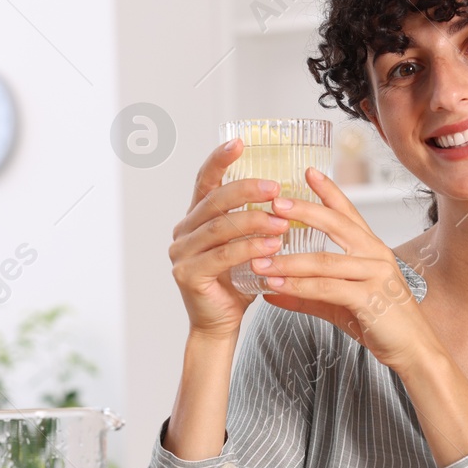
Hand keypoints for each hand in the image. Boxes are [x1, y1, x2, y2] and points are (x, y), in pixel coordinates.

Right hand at [168, 139, 289, 339]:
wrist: (219, 325)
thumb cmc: (236, 284)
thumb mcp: (246, 245)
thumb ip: (253, 220)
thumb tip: (285, 191)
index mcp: (196, 219)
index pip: (205, 182)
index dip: (220, 160)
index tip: (239, 142)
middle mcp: (184, 231)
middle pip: (215, 201)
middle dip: (247, 191)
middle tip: (276, 188)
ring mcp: (182, 253)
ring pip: (220, 227)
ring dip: (254, 221)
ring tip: (283, 220)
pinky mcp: (188, 275)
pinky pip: (224, 255)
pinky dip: (250, 248)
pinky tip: (273, 245)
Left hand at [254, 167, 438, 374]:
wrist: (414, 351)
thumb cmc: (382, 324)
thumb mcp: (339, 305)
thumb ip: (306, 295)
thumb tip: (270, 291)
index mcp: (372, 250)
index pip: (348, 213)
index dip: (329, 191)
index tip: (308, 172)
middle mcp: (376, 255)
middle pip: (336, 224)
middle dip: (303, 210)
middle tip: (274, 203)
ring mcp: (375, 275)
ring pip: (324, 260)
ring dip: (288, 261)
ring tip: (258, 259)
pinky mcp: (371, 299)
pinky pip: (328, 288)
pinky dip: (299, 287)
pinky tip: (277, 286)